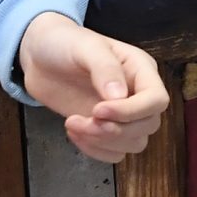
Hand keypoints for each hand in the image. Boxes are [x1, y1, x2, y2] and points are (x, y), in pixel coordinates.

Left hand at [18, 12, 168, 163]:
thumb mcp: (86, 47)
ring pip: (134, 143)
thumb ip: (105, 69)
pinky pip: (115, 153)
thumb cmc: (66, 43)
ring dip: (103, 142)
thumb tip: (119, 97)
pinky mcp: (105, 129)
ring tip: (73, 124)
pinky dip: (95, 150)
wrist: (40, 56)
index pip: (156, 100)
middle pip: (148, 125)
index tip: (98, 110)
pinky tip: (74, 133)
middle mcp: (138, 94)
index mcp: (141, 70)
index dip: (132, 111)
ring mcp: (122, 115)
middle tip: (81, 120)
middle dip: (114, 130)